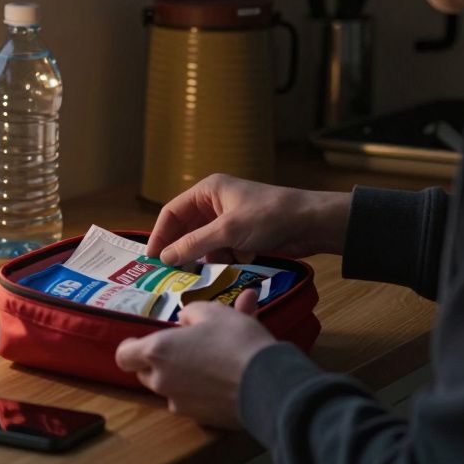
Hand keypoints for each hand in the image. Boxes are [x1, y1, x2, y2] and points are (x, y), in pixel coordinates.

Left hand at [114, 290, 274, 427]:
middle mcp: (162, 381)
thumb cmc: (235, 340)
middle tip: (182, 349)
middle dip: (159, 362)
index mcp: (157, 352)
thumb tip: (185, 320)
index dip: (130, 348)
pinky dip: (202, 391)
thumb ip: (191, 313)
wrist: (267, 383)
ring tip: (213, 358)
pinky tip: (226, 377)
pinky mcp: (201, 419)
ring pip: (171, 389)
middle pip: (146, 374)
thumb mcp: (213, 311)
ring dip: (182, 376)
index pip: (123, 356)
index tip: (141, 342)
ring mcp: (180, 404)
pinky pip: (193, 402)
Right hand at [146, 173, 351, 265]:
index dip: (160, 235)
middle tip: (172, 273)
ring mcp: (228, 220)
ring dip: (206, 257)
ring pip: (203, 243)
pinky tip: (234, 264)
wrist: (311, 223)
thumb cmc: (270, 217)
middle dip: (183, 249)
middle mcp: (215, 203)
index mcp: (208, 191)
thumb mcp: (229, 231)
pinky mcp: (242, 235)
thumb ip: (194, 244)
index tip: (152, 259)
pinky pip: (221, 250)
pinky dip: (223, 259)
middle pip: (186, 229)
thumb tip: (165, 257)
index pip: (172, 212)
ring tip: (207, 271)